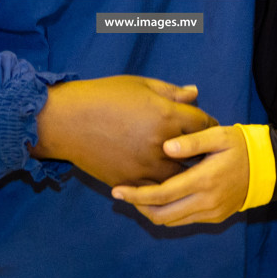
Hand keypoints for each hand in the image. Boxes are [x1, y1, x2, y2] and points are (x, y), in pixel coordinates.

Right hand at [31, 75, 217, 186]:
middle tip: (206, 152)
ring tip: (188, 170)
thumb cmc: (104, 96)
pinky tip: (164, 182)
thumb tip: (196, 93)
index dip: (209, 124)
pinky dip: (163, 188)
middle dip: (203, 152)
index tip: (208, 128)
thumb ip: (171, 92)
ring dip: (185, 174)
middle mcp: (161, 144)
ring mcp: (146, 167)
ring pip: (180, 178)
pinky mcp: (131, 182)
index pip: (204, 123)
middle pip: (198, 155)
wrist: (66, 121)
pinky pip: (156, 192)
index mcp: (167, 115)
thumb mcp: (140, 85)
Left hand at [109, 125, 248, 225]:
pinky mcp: (215, 217)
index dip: (136, 195)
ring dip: (151, 211)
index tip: (117, 191)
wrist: (268, 168)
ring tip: (137, 196)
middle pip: (161, 214)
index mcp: (204, 180)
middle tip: (121, 194)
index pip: (162, 194)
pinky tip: (159, 199)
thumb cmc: (240, 146)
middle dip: (138, 206)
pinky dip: (167, 213)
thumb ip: (192, 142)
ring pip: (171, 221)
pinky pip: (183, 221)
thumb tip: (165, 147)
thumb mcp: (218, 136)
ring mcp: (211, 212)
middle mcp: (206, 201)